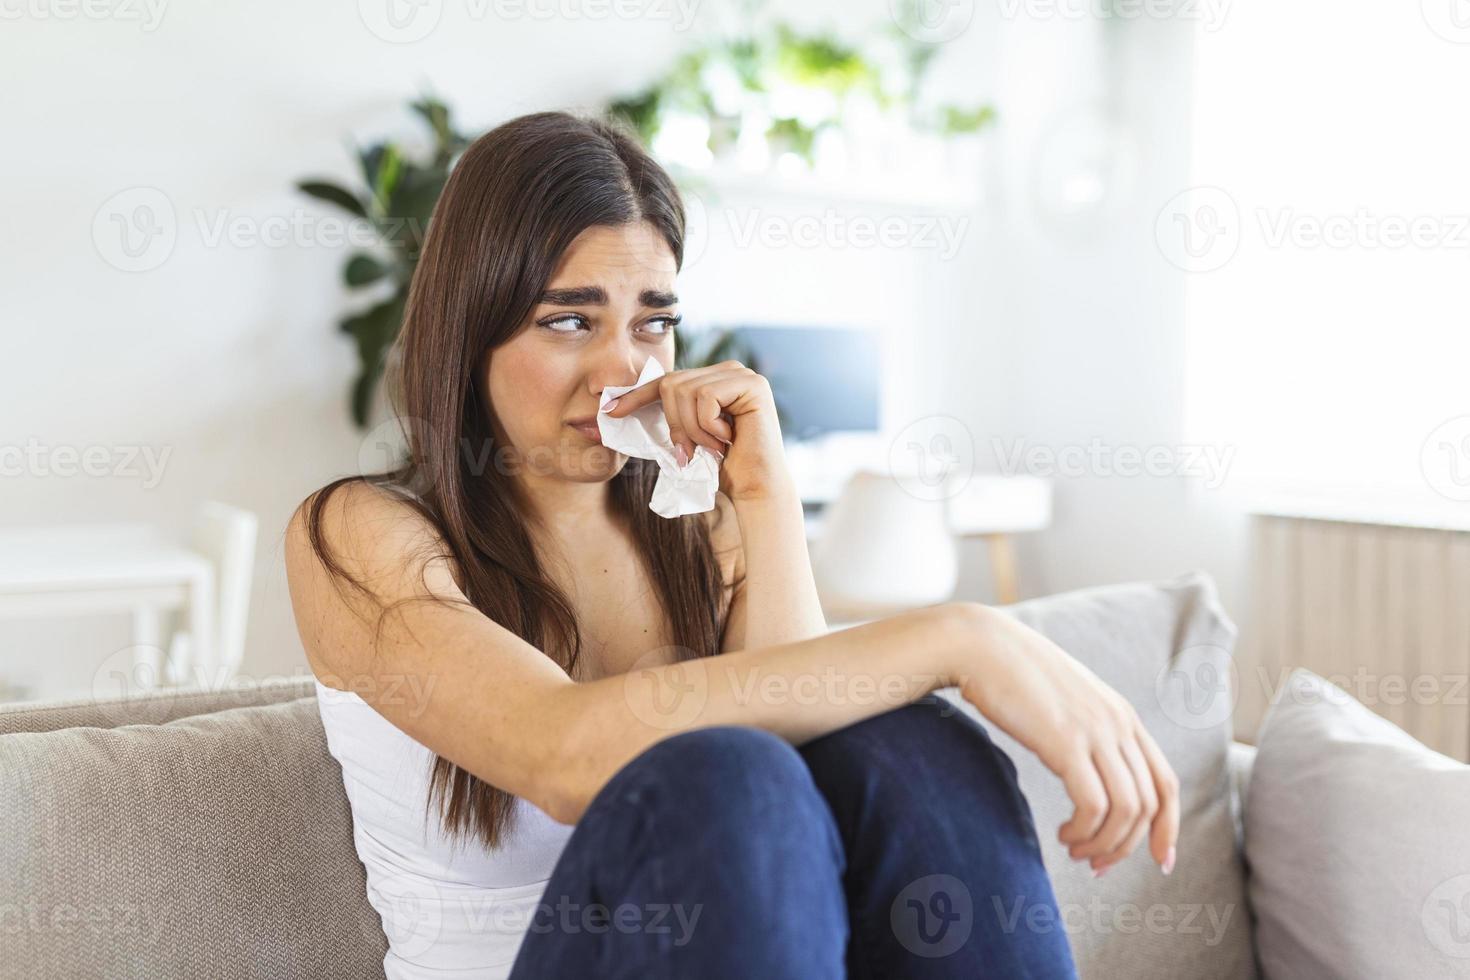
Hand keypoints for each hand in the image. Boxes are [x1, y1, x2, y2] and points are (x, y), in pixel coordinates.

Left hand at [600, 360, 790, 500]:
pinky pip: (706, 397)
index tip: (609, 412)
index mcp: (712, 380)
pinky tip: (727, 440)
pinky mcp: (753, 384)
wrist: (753, 490)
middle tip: (690, 452)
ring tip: (712, 447)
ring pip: (685, 390)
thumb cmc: (721, 468)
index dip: (637, 396)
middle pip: (671, 383)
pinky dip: (708, 426)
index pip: (666, 381)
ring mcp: (742, 374)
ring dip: (693, 429)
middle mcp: (728, 371)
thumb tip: (614, 408)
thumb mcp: (685, 438)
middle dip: (675, 424)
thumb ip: (665, 418)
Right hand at [956, 605, 1179, 876]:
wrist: (981, 646)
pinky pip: (1093, 805)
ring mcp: (1095, 731)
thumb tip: (1086, 766)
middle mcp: (1118, 723)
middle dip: (1127, 846)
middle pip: (1148, 804)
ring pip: (1126, 810)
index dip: (1167, 827)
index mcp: (1122, 715)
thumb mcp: (1064, 701)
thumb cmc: (1012, 675)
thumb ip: (1085, 728)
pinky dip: (1083, 831)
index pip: (1165, 782)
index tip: (1158, 860)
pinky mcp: (1066, 741)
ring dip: (1103, 844)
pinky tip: (1062, 834)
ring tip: (1074, 850)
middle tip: (1096, 866)